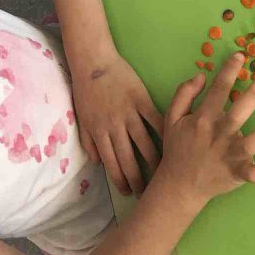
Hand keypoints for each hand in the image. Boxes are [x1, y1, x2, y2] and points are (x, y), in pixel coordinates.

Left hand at [72, 51, 166, 196]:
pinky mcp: (142, 100)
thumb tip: (96, 162)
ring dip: (153, 162)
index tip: (128, 192)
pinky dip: (164, 133)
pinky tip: (173, 144)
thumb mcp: (81, 116)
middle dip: (138, 179)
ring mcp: (129, 113)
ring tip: (162, 174)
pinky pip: (155, 120)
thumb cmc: (85, 88)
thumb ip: (87, 140)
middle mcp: (114, 127)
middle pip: (128, 158)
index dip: (120, 180)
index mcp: (98, 132)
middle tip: (147, 192)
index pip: (111, 163)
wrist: (93, 61)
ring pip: (145, 143)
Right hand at [153, 53, 254, 212]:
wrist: (179, 185)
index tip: (241, 55)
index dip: (229, 70)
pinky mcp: (238, 174)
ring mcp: (230, 156)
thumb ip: (184, 94)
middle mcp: (219, 135)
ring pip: (254, 142)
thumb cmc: (178, 148)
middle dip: (253, 95)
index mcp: (203, 119)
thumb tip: (201, 75)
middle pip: (239, 112)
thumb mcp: (172, 118)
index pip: (218, 89)